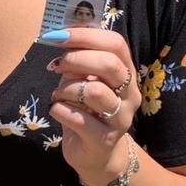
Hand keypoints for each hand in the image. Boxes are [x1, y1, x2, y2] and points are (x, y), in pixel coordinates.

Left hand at [46, 26, 138, 182]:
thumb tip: (59, 32)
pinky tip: (57, 110)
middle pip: (109, 65)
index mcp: (126, 72)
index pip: (116, 44)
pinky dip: (60, 110)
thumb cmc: (86, 109)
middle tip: (56, 65)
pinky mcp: (104, 140)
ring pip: (93, 92)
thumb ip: (78, 59)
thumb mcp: (83, 80)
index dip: (85, 35)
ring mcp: (120, 118)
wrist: (94, 153)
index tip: (58, 35)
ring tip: (59, 95)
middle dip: (76, 60)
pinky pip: (78, 118)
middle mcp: (129, 94)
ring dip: (66, 89)